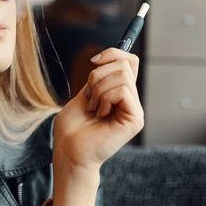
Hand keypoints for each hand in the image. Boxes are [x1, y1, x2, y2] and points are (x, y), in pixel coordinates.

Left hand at [53, 48, 143, 171]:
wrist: (69, 152)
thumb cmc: (72, 128)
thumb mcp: (84, 93)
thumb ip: (99, 76)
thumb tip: (107, 56)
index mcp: (120, 93)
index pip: (129, 61)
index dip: (113, 53)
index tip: (93, 62)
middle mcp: (131, 100)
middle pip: (124, 64)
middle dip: (98, 75)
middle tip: (89, 98)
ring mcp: (135, 110)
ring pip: (122, 75)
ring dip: (98, 89)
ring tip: (93, 108)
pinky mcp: (135, 119)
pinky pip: (122, 91)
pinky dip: (105, 98)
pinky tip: (100, 114)